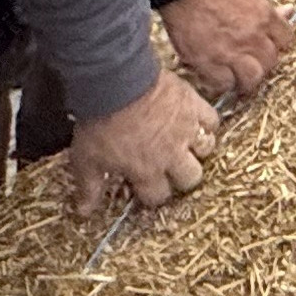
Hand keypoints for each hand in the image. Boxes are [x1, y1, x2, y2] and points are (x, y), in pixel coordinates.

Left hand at [65, 72, 220, 215]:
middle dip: (181, 177)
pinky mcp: (193, 106)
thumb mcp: (87, 159)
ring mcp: (186, 130)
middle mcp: (172, 155)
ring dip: (197, 150)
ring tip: (187, 144)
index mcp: (147, 171)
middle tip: (170, 167)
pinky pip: (212, 121)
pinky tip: (197, 121)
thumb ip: (89, 188)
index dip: (152, 194)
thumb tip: (83, 212)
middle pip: (191, 178)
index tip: (144, 186)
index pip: (158, 196)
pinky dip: (207, 123)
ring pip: (206, 150)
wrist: (115, 83)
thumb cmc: (100, 121)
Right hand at [159, 0, 295, 98]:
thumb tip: (289, 11)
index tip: (266, 45)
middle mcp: (253, 37)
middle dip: (262, 63)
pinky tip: (216, 76)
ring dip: (245, 79)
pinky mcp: (210, 63)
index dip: (275, 44)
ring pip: (252, 78)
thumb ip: (268, 9)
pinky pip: (224, 84)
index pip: (285, 40)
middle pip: (270, 62)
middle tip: (249, 61)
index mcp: (265, 17)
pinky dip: (221, 83)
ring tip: (237, 77)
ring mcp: (232, 52)